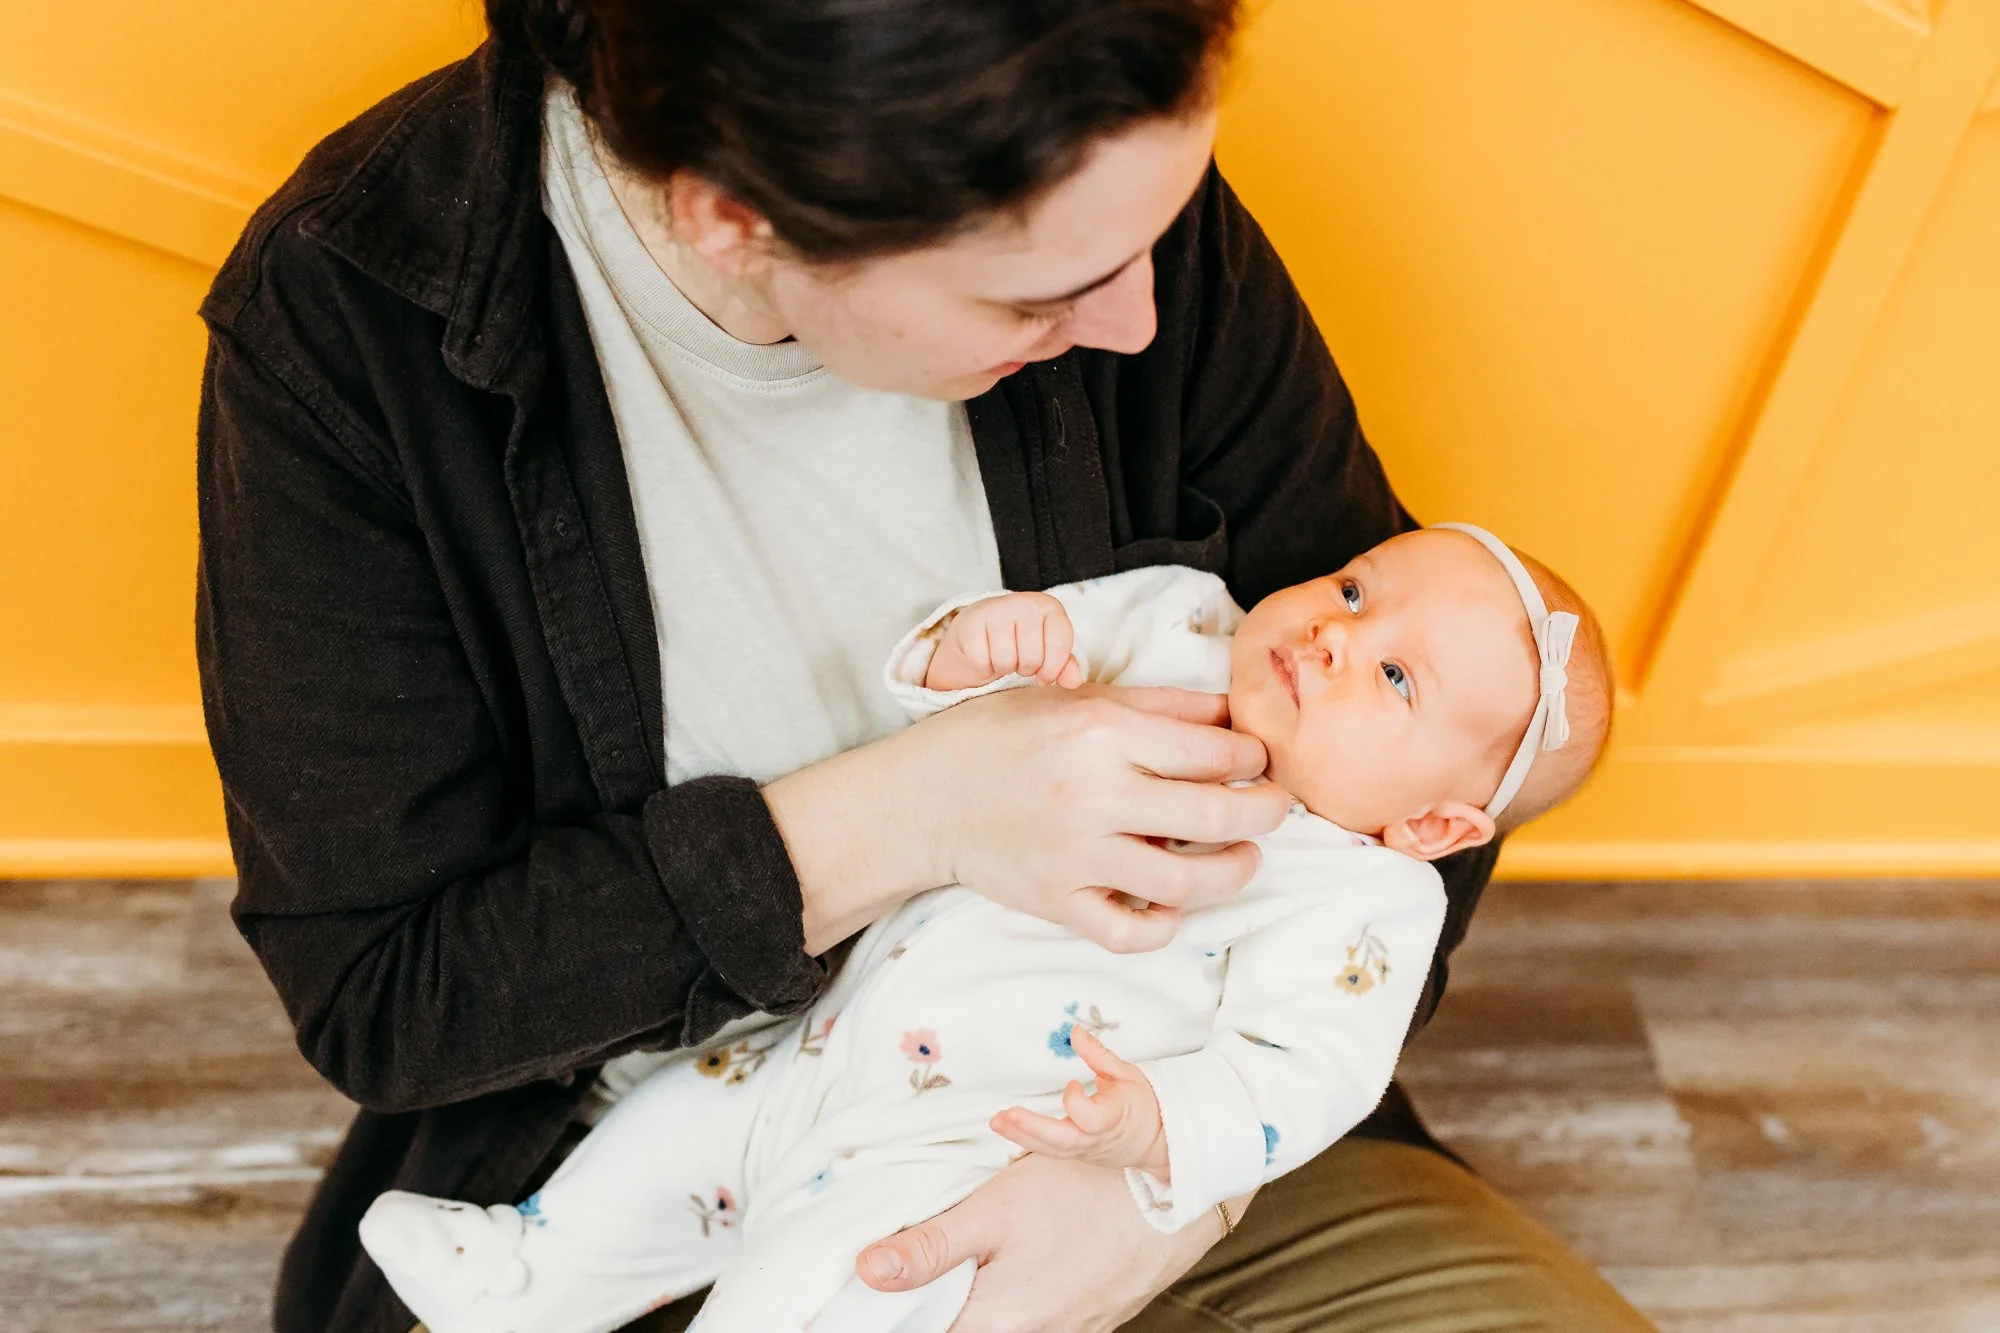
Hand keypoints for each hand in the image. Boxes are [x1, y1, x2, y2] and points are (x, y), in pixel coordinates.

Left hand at [855, 1153, 1222, 1332]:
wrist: (1174, 1193)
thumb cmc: (1082, 1193)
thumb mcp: (994, 1208)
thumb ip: (929, 1247)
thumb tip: (866, 1273)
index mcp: (996, 1325)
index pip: (924, 1330)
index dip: (898, 1308)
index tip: (881, 1280)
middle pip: (964, 1328)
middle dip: (940, 1303)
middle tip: (929, 1261)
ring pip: (1002, 1326)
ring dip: (981, 1301)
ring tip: (976, 1261)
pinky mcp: (1092, 1324)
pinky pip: (1041, 1323)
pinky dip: (1018, 1303)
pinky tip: (1021, 1267)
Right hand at [896, 684, 1288, 951]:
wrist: (924, 797)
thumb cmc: (999, 737)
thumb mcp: (1075, 700)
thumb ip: (1159, 706)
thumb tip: (1232, 713)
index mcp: (1099, 733)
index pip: (1211, 752)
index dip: (1252, 757)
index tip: (1259, 760)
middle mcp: (1092, 796)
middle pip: (1215, 814)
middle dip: (1265, 811)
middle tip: (1275, 807)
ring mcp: (1075, 857)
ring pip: (1184, 881)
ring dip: (1233, 871)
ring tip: (1245, 857)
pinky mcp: (1057, 902)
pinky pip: (1129, 932)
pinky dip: (1165, 926)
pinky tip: (1176, 905)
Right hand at [926, 592, 1083, 691]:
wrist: (978, 630)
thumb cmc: (1019, 641)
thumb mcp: (1047, 650)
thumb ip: (1064, 665)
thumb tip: (1074, 681)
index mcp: (1048, 606)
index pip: (1060, 642)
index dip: (1054, 667)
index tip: (1045, 674)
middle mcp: (1023, 602)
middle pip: (1032, 657)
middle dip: (1027, 669)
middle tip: (1019, 661)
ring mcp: (995, 609)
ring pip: (1006, 661)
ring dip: (1005, 668)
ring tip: (1004, 657)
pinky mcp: (971, 622)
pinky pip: (982, 662)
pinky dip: (984, 667)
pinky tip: (986, 655)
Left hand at [991, 1026, 1168, 1178]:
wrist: (1157, 1141)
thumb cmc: (1142, 1103)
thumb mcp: (1126, 1073)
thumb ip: (1098, 1054)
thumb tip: (1074, 1031)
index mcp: (1113, 1117)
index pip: (1087, 1116)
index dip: (1074, 1099)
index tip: (1073, 1081)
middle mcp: (1096, 1139)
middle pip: (1061, 1140)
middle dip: (1031, 1129)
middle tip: (1003, 1116)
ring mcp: (1085, 1151)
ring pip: (1051, 1149)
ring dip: (1020, 1136)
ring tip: (996, 1121)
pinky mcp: (1076, 1155)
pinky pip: (1050, 1151)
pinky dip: (1028, 1140)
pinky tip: (1008, 1127)